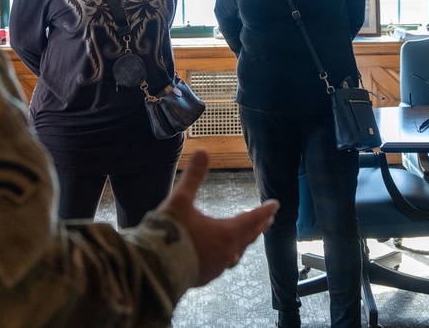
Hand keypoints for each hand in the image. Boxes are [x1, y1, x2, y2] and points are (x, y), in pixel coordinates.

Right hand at [159, 149, 278, 285]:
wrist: (153, 269)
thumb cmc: (170, 233)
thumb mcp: (180, 200)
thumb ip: (193, 176)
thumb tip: (203, 150)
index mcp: (225, 233)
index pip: (251, 219)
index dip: (264, 210)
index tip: (275, 204)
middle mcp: (226, 252)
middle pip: (248, 237)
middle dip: (258, 226)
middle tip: (268, 219)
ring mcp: (216, 268)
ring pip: (236, 253)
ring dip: (244, 241)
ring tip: (244, 236)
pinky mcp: (204, 278)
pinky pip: (222, 264)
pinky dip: (227, 254)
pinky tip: (219, 254)